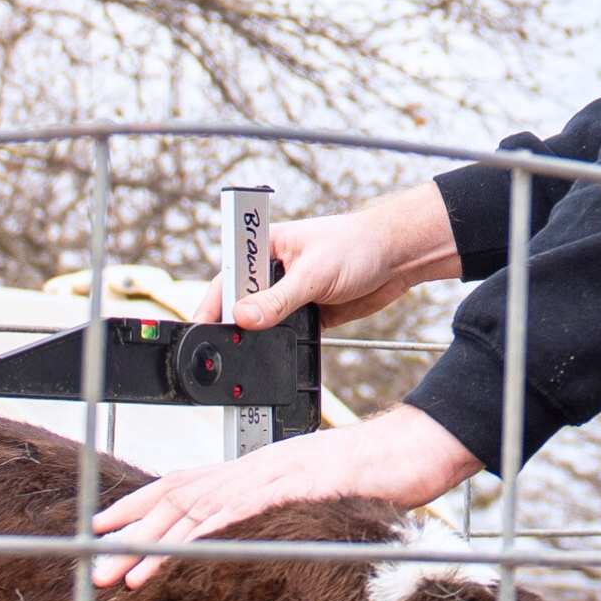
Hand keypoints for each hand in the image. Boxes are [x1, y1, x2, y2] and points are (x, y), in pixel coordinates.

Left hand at [87, 404, 478, 589]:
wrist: (420, 448)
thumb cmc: (376, 478)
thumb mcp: (316, 502)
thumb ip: (283, 516)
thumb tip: (257, 542)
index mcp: (257, 472)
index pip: (185, 485)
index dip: (139, 506)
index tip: (102, 527)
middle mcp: (256, 469)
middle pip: (180, 497)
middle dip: (131, 532)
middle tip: (94, 563)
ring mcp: (275, 475)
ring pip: (201, 508)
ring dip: (156, 543)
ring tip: (122, 574)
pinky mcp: (299, 487)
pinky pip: (248, 509)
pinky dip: (212, 530)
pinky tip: (183, 549)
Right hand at [227, 182, 461, 331]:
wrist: (397, 257)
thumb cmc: (357, 245)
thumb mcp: (314, 273)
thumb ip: (279, 299)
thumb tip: (244, 318)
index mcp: (265, 246)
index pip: (229, 275)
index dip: (214, 302)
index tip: (204, 325)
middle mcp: (272, 270)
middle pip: (240, 301)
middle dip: (232, 324)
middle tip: (223, 348)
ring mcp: (288, 292)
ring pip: (261, 321)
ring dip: (256, 336)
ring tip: (245, 355)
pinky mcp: (305, 312)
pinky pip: (284, 333)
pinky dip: (279, 344)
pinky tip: (274, 354)